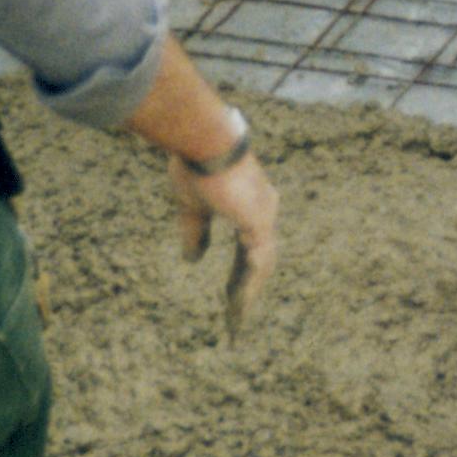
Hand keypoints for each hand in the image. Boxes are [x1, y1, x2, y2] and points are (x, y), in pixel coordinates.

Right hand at [168, 148, 277, 336]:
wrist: (203, 141)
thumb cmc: (196, 165)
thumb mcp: (191, 207)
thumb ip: (195, 234)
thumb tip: (192, 261)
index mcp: (249, 202)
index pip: (247, 242)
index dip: (239, 267)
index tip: (230, 289)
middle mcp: (263, 208)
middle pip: (258, 256)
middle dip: (247, 283)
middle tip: (236, 310)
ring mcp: (265, 215)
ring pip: (260, 263)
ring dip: (248, 290)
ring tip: (236, 316)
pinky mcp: (259, 222)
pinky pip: (258, 262)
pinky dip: (250, 284)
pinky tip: (240, 304)